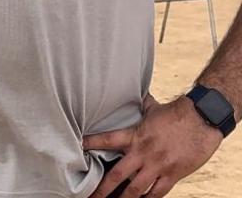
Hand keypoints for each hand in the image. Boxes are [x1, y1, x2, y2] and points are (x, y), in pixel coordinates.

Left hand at [83, 94, 221, 197]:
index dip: (90, 144)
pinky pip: (158, 192)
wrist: (201, 119)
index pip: (107, 140)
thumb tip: (130, 91)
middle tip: (91, 197)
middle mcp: (143, 153)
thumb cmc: (176, 112)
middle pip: (117, 175)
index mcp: (135, 135)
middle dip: (103, 188)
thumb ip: (139, 106)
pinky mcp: (173, 174)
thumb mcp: (152, 108)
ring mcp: (158, 166)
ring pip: (136, 189)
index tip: (77, 149)